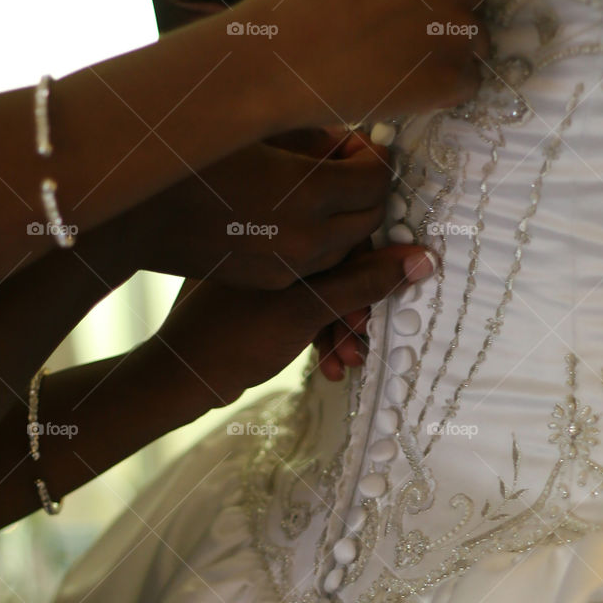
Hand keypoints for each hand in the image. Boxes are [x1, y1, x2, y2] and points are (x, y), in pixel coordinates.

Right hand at [102, 127, 390, 289]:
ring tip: (326, 189)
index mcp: (309, 193)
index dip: (375, 156)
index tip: (363, 144)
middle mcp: (308, 238)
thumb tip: (339, 140)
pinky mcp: (272, 282)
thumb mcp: (251, 133)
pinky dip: (323, 242)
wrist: (133, 220)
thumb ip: (307, 136)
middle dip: (368, 188)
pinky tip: (301, 217)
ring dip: (348, 218)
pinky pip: (319, 264)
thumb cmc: (183, 163)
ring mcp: (291, 267)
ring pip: (349, 246)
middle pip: (371, 216)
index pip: (376, 177)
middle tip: (351, 163)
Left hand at [138, 243, 437, 416]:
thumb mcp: (310, 309)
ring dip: (342, 325)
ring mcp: (268, 271)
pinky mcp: (263, 297)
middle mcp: (275, 240)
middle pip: (340, 260)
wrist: (182, 378)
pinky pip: (305, 305)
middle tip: (364, 333)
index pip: (348, 225)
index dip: (378, 258)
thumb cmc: (235, 336)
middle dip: (359, 302)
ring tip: (347, 358)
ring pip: (325, 287)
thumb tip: (420, 261)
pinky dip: (320, 332)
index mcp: (284, 226)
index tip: (395, 288)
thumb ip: (365, 283)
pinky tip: (328, 364)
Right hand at [236, 0, 489, 129]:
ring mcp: (459, 27)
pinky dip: (439, 95)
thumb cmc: (303, 11)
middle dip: (440, 31)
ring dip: (442, 63)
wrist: (278, 59)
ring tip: (392, 70)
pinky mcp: (455, 77)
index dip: (426, 1)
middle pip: (470, 8)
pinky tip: (399, 90)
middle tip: (393, 49)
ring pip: (472, 49)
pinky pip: (466, 87)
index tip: (393, 18)